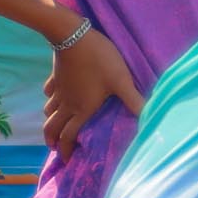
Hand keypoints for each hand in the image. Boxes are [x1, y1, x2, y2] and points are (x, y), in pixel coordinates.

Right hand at [43, 31, 141, 151]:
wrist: (73, 36)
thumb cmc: (99, 60)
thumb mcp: (121, 81)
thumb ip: (133, 100)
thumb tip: (148, 116)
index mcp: (82, 109)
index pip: (69, 136)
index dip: (66, 150)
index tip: (68, 161)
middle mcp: (67, 103)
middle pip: (52, 127)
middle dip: (53, 140)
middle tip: (56, 148)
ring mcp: (59, 90)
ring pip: (49, 111)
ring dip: (51, 121)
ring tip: (55, 126)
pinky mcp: (55, 76)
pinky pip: (49, 92)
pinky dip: (50, 98)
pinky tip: (53, 96)